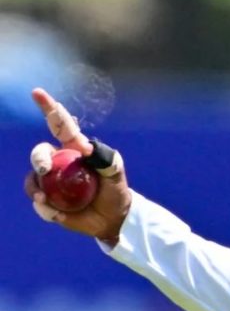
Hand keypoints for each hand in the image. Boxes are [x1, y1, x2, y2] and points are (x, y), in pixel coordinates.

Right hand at [23, 87, 131, 244]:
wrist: (114, 218)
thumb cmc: (115, 190)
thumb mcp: (115, 172)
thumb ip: (106, 158)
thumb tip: (87, 149)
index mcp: (73, 148)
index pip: (59, 124)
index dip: (47, 107)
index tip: (37, 92)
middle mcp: (59, 162)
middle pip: (40, 154)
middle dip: (38, 158)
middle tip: (44, 169)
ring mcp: (52, 182)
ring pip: (33, 179)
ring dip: (34, 187)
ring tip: (43, 199)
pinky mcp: (51, 202)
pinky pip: (40, 203)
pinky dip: (45, 208)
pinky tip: (55, 213)